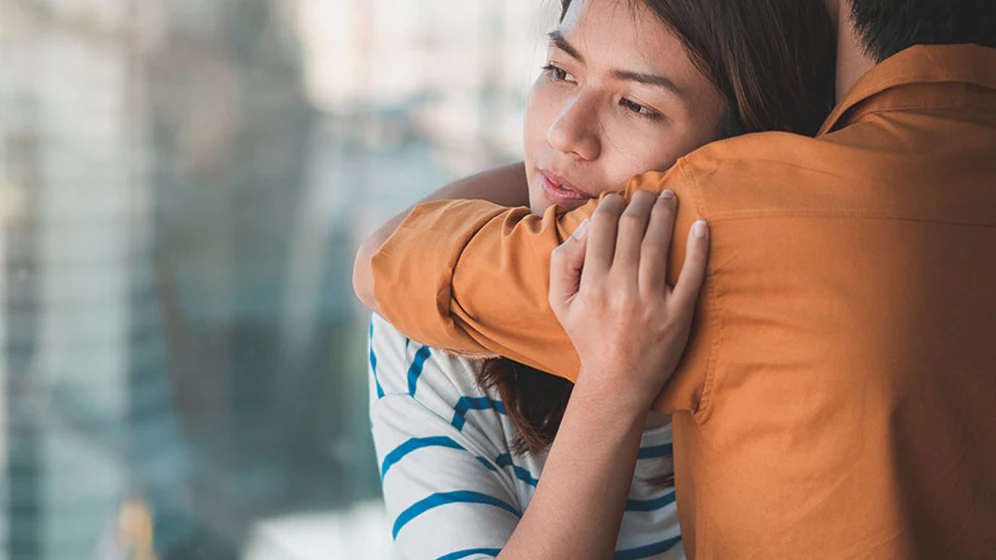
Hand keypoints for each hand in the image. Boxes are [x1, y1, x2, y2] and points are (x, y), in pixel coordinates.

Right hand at [548, 190, 709, 403]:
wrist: (617, 382)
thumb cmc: (589, 337)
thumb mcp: (560, 303)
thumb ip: (563, 262)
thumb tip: (586, 227)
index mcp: (592, 283)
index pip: (603, 227)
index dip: (612, 204)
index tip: (619, 198)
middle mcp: (620, 289)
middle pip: (632, 228)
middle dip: (641, 201)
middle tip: (647, 193)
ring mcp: (651, 302)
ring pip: (659, 244)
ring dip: (665, 213)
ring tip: (670, 198)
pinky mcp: (678, 315)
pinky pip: (692, 276)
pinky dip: (699, 248)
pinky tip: (702, 226)